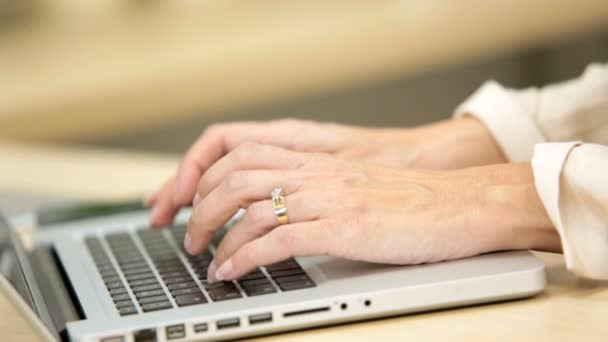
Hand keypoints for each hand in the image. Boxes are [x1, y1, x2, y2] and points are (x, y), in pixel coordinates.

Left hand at [181, 143, 557, 281]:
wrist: (461, 206)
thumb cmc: (413, 202)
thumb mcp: (354, 187)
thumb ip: (314, 191)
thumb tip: (274, 215)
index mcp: (316, 161)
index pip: (241, 151)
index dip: (204, 174)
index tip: (188, 200)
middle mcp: (316, 174)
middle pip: (233, 175)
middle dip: (198, 205)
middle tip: (188, 235)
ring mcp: (329, 199)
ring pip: (247, 205)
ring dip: (214, 232)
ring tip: (204, 256)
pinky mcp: (344, 229)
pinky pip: (277, 240)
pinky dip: (244, 258)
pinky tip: (232, 271)